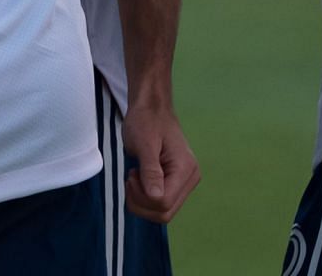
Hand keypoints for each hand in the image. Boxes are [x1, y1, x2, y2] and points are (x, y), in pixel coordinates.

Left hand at [121, 98, 200, 223]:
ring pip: (163, 211)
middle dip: (141, 202)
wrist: (151, 108)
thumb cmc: (146, 121)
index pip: (163, 203)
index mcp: (185, 170)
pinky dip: (146, 197)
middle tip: (131, 178)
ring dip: (142, 200)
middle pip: (165, 213)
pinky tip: (140, 178)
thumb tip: (156, 197)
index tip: (131, 176)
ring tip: (135, 176)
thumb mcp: (144, 144)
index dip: (141, 197)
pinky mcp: (177, 182)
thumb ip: (151, 171)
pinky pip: (162, 202)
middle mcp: (190, 179)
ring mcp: (185, 182)